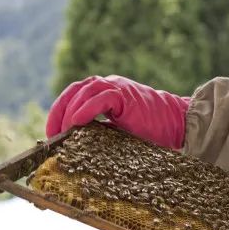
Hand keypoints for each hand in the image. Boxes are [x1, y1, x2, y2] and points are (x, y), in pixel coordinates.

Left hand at [46, 75, 190, 149]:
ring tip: (62, 130)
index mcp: (105, 93)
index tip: (52, 134)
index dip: (59, 112)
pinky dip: (87, 109)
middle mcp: (108, 86)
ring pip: (84, 90)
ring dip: (70, 110)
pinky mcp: (126, 96)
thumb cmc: (150, 131)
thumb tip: (76, 143)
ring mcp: (117, 88)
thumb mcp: (118, 130)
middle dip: (59, 111)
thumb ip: (100, 129)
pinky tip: (77, 121)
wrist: (176, 123)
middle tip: (52, 134)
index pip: (74, 95)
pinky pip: (102, 98)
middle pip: (74, 90)